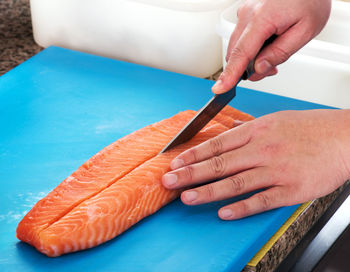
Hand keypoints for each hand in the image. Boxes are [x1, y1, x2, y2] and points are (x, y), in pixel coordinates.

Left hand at [162, 110, 349, 219]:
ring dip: (208, 191)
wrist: (343, 137)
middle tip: (169, 181)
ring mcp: (276, 169)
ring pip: (235, 182)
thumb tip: (221, 141)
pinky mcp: (291, 189)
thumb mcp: (273, 122)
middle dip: (190, 173)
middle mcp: (263, 149)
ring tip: (187, 198)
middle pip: (219, 163)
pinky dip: (242, 207)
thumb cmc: (309, 128)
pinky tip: (225, 213)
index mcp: (257, 131)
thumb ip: (247, 134)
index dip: (193, 154)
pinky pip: (262, 200)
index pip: (217, 144)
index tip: (175, 161)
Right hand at [212, 0, 331, 93]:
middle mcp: (248, 13)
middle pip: (237, 53)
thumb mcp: (305, 31)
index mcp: (263, 18)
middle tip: (271, 69)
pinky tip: (266, 45)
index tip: (219, 88)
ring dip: (250, 58)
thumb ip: (280, 53)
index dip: (229, 74)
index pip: (241, 53)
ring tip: (273, 54)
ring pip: (237, 47)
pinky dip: (250, 47)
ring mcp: (245, 12)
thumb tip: (259, 68)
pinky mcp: (246, 12)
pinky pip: (241, 37)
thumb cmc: (310, 0)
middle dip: (248, 68)